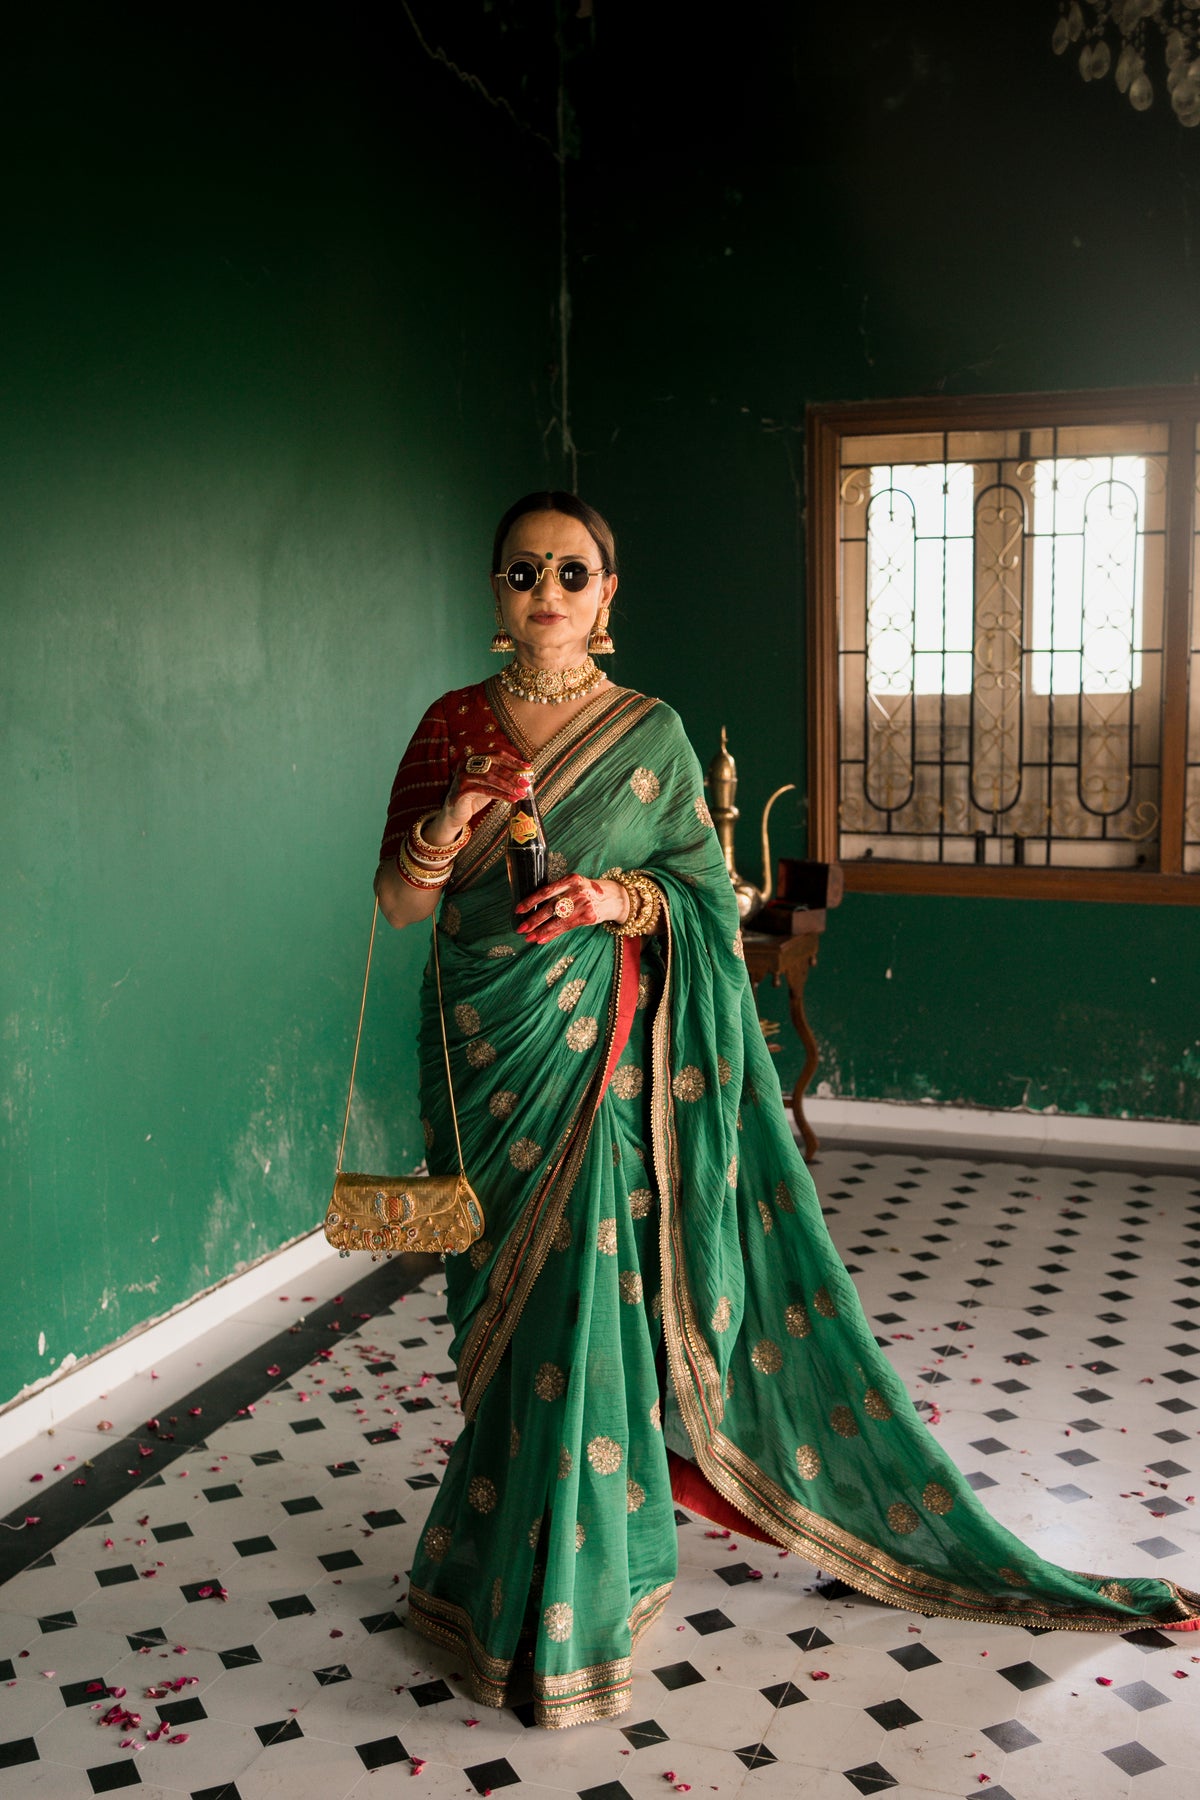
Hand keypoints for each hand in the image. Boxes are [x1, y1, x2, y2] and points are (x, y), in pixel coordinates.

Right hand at [426, 750, 531, 843]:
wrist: (455, 814)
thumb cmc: (474, 797)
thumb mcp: (488, 784)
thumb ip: (501, 778)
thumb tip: (524, 776)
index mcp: (474, 759)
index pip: (497, 755)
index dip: (513, 761)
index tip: (528, 767)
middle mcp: (466, 764)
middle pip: (494, 767)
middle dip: (512, 775)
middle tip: (526, 783)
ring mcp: (462, 777)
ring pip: (490, 778)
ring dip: (508, 786)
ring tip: (521, 793)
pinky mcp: (462, 791)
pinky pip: (485, 791)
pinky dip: (500, 795)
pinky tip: (511, 799)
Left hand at [515, 873, 629, 944]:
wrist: (614, 897)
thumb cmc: (589, 891)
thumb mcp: (575, 884)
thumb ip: (559, 891)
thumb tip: (534, 906)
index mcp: (570, 879)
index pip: (546, 890)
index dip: (531, 901)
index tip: (518, 909)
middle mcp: (577, 891)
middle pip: (551, 907)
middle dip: (534, 919)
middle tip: (521, 928)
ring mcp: (583, 904)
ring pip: (557, 920)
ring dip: (541, 930)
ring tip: (528, 937)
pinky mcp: (588, 917)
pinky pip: (566, 927)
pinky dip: (552, 934)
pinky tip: (541, 939)